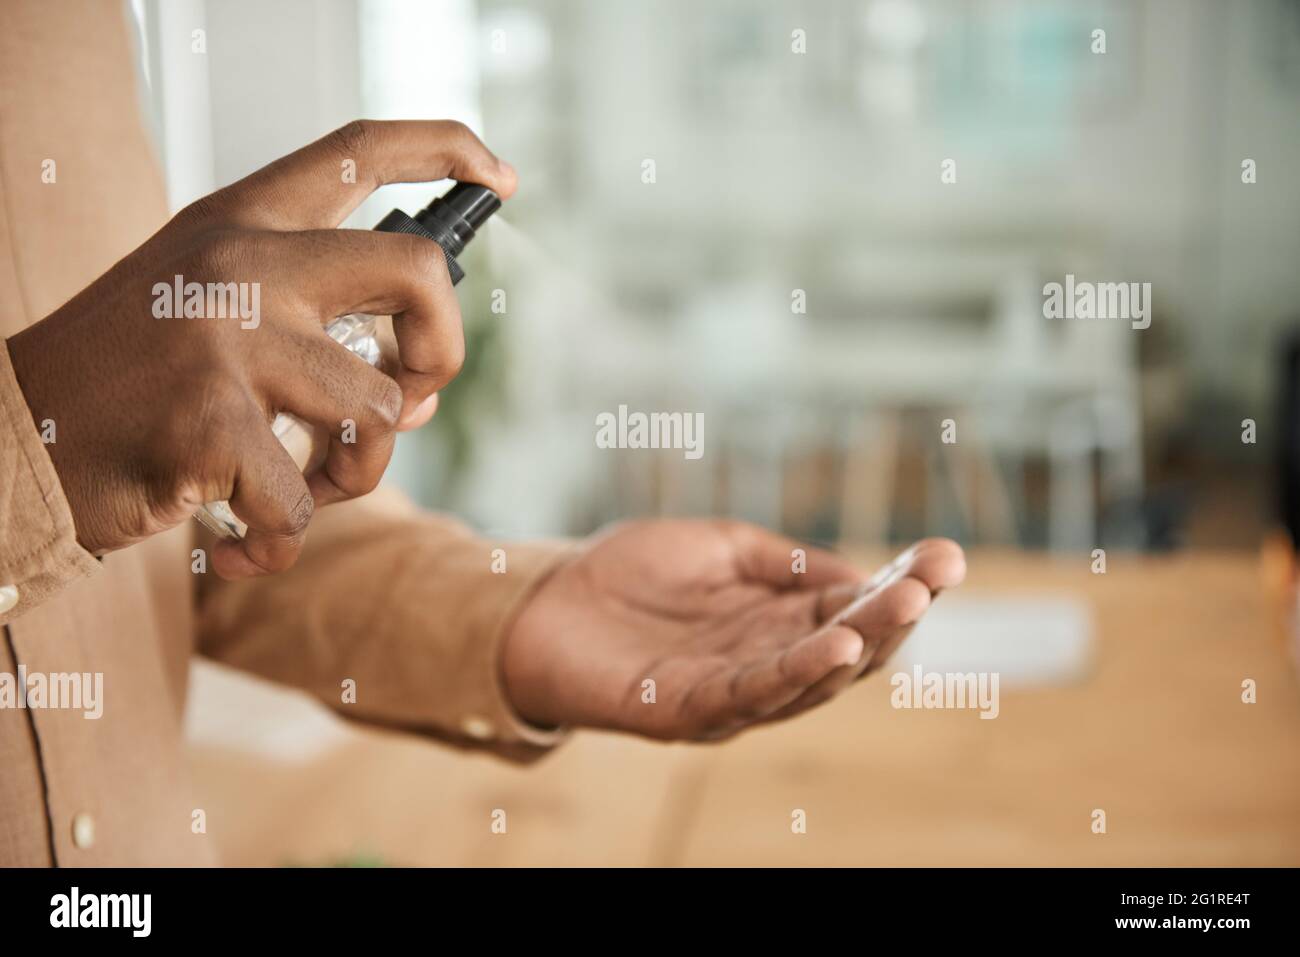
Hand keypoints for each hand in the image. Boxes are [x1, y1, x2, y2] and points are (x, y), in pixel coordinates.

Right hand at [7, 120, 514, 577]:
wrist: (10, 441)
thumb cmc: (125, 385)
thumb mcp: (208, 311)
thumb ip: (311, 327)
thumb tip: (411, 393)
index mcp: (239, 223)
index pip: (359, 151)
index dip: (446, 149)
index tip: (498, 176)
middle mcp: (240, 264)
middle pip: (417, 275)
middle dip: (444, 351)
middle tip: (414, 396)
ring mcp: (227, 338)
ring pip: (376, 411)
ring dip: (357, 474)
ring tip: (306, 490)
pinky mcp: (212, 421)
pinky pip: (305, 501)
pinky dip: (284, 540)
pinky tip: (246, 544)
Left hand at [502, 520, 965, 740]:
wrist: (543, 602)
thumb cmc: (631, 575)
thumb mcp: (720, 548)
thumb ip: (785, 563)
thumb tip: (860, 574)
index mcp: (778, 622)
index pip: (854, 609)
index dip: (901, 585)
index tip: (947, 556)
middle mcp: (766, 663)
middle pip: (848, 647)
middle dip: (896, 614)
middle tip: (937, 578)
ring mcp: (730, 692)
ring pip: (811, 676)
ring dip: (862, 643)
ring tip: (904, 607)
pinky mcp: (686, 711)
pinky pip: (750, 696)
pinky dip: (797, 674)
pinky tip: (834, 646)